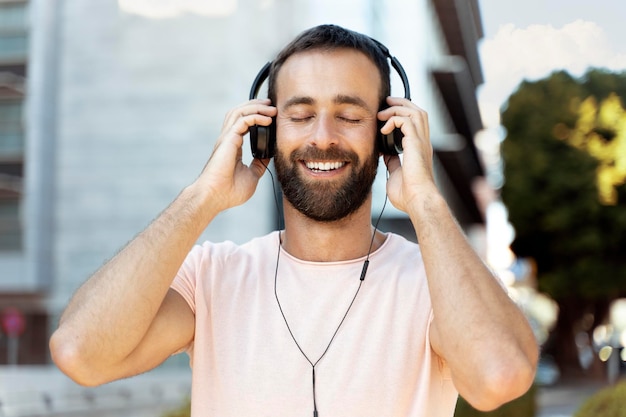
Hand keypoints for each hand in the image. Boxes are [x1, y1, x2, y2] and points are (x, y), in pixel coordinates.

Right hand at [196, 99, 276, 210]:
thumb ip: (259, 165)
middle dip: (256, 105)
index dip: (256, 115)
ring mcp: (226, 138)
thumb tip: (268, 157)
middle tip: (272, 105)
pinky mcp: (228, 140)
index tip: (271, 115)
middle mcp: (228, 139)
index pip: (243, 123)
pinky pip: (243, 121)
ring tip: (271, 108)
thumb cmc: (229, 191)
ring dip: (256, 107)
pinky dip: (256, 116)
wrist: (215, 197)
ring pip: (239, 112)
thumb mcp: (251, 175)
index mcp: (232, 146)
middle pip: (239, 112)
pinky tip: (267, 119)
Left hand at [378, 97, 436, 212]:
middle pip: (418, 112)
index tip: (386, 116)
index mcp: (419, 150)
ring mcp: (421, 142)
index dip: (403, 115)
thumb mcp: (396, 174)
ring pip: (415, 112)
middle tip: (386, 103)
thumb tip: (386, 155)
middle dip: (402, 104)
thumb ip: (393, 162)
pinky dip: (394, 120)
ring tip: (382, 113)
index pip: (416, 124)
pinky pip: (406, 120)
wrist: (417, 201)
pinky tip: (383, 129)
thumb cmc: (408, 195)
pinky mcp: (416, 143)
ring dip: (397, 108)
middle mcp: (423, 143)